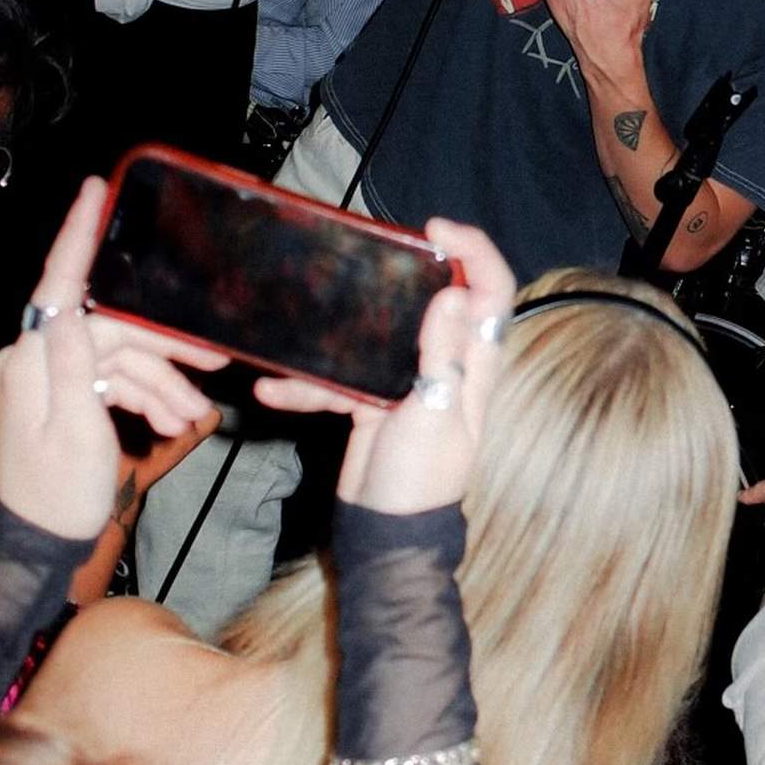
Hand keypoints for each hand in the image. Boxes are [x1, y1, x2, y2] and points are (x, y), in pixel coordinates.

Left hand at [0, 179, 226, 540]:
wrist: (40, 544)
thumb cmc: (57, 494)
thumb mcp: (73, 430)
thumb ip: (73, 366)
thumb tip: (69, 307)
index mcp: (32, 359)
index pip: (60, 286)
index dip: (78, 235)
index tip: (96, 190)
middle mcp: (37, 359)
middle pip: (113, 328)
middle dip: (165, 347)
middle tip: (215, 362)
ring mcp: (51, 378)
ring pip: (122, 356)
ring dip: (163, 382)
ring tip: (196, 415)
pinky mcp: (66, 397)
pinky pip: (114, 380)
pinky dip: (147, 395)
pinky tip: (177, 420)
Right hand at [254, 218, 514, 512]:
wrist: (385, 533)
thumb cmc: (421, 479)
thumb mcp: (434, 414)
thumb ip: (442, 357)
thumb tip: (452, 293)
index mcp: (475, 365)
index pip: (491, 293)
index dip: (474, 252)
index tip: (435, 230)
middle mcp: (447, 365)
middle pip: (434, 301)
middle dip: (401, 275)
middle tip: (367, 254)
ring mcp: (408, 382)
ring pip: (376, 336)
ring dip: (338, 335)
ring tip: (302, 324)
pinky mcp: (372, 401)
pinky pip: (338, 380)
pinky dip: (308, 386)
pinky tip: (274, 391)